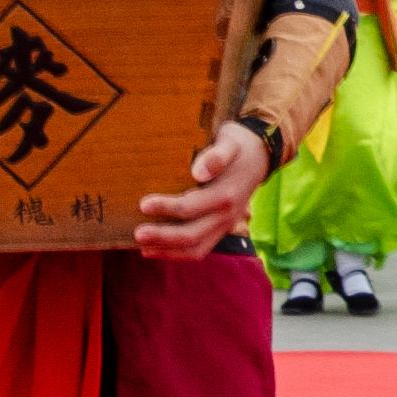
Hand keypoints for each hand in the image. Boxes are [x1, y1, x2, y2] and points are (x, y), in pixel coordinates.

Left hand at [135, 122, 266, 259]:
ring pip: (196, 250)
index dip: (166, 208)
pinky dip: (177, 254)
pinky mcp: (221, 230)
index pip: (191, 207)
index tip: (143, 204)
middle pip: (192, 236)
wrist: (259, 155)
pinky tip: (156, 250)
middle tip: (137, 233)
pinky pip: (200, 249)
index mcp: (225, 195)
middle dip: (163, 237)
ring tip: (143, 248)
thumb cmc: (237, 145)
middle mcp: (227, 216)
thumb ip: (216, 156)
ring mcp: (225, 226)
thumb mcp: (229, 142)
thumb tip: (198, 173)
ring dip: (168, 252)